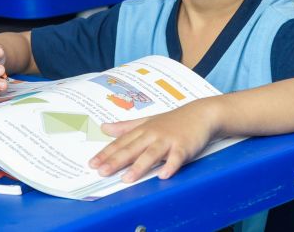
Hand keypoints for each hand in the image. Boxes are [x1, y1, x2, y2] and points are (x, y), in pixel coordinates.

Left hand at [89, 100, 216, 181]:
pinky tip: (164, 175)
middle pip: (132, 149)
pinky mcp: (184, 147)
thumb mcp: (147, 121)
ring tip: (127, 179)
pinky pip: (176, 157)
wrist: (201, 114)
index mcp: (143, 130)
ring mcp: (169, 140)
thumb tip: (104, 128)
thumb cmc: (173, 120)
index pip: (121, 143)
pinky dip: (171, 166)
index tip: (93, 164)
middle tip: (102, 172)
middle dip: (116, 161)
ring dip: (139, 167)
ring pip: (152, 154)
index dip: (107, 153)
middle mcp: (153, 134)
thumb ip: (125, 126)